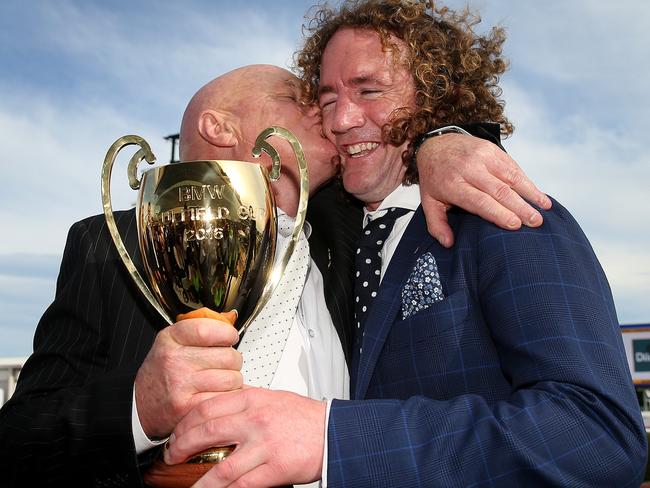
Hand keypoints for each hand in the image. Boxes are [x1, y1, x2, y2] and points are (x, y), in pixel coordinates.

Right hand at [134, 316, 241, 438]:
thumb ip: (201, 327)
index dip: (227, 333)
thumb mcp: (173, 341)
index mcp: (170, 339)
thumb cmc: (162, 372)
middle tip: (221, 365)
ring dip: (232, 381)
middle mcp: (173, 361)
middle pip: (228, 356)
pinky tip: (216, 395)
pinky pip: (226, 399)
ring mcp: (180, 385)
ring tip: (217, 381)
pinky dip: (228, 398)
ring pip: (232, 379)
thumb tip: (231, 320)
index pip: (208, 330)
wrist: (139, 405)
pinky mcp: (189, 408)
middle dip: (233, 361)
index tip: (230, 337)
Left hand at [164, 387, 326, 487]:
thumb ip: (247, 401)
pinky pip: (240, 484)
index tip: (177, 432)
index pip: (208, 407)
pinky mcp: (273, 468)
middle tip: (172, 455)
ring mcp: (263, 444)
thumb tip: (222, 406)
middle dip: (182, 445)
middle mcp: (255, 419)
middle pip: (207, 431)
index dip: (186, 421)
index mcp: (254, 399)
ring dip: (198, 479)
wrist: (335, 432)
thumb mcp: (273, 398)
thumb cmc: (306, 418)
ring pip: (220, 465)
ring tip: (186, 485)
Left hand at [417, 133, 551, 246]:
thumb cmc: (435, 178)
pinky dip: (527, 181)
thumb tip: (449, 244)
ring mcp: (482, 157)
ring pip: (510, 177)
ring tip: (544, 208)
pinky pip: (512, 167)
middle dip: (520, 207)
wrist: (436, 143)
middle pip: (499, 191)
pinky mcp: (492, 149)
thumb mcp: (429, 201)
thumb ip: (437, 224)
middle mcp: (469, 169)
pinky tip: (538, 194)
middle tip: (536, 222)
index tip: (516, 225)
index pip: (480, 201)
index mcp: (453, 185)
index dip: (499, 213)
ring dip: (530, 193)